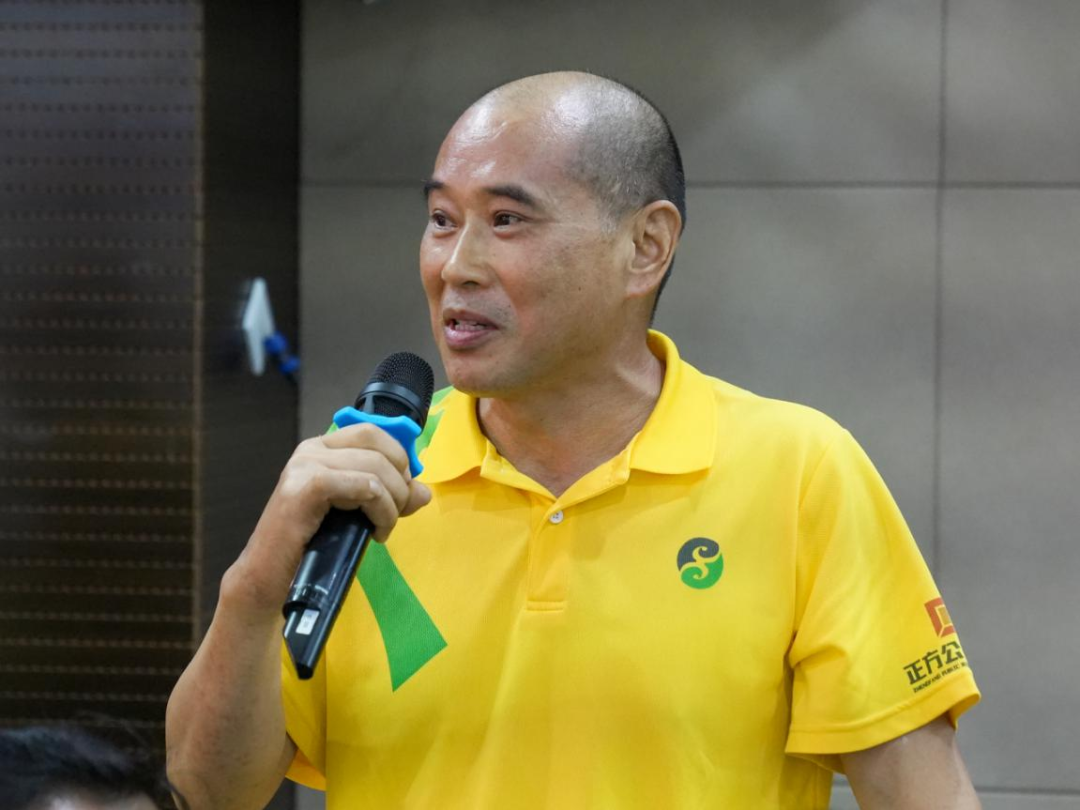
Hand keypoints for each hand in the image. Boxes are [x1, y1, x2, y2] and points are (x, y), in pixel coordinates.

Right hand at [223, 423, 431, 618]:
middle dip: (400, 480)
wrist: (268, 578)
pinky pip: (365, 486)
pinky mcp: (306, 487)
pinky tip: (375, 533)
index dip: (399, 458)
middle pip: (377, 445)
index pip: (372, 432)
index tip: (403, 493)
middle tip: (396, 512)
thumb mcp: (357, 515)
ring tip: (383, 529)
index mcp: (321, 449)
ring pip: (375, 468)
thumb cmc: (310, 547)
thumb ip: (389, 498)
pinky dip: (381, 511)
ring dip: (392, 504)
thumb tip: (424, 491)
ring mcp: (305, 465)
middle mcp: (311, 450)